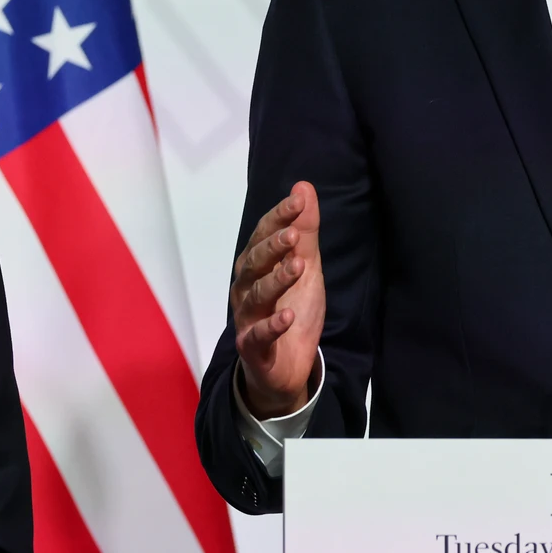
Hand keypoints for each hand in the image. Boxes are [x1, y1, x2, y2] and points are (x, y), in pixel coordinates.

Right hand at [231, 181, 324, 418]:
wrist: (286, 365)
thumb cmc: (291, 308)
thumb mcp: (306, 266)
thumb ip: (305, 230)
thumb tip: (303, 187)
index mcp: (255, 265)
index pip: (264, 234)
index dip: (279, 216)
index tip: (299, 200)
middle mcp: (246, 288)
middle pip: (254, 262)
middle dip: (272, 247)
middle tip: (294, 234)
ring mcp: (247, 318)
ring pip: (257, 296)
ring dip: (276, 281)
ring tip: (297, 267)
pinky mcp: (253, 347)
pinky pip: (259, 335)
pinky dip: (272, 326)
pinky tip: (287, 317)